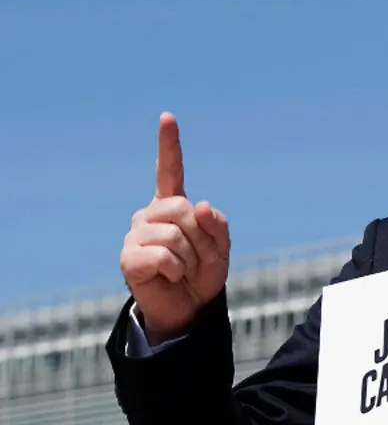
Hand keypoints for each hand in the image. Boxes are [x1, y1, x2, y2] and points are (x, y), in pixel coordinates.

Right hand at [119, 113, 230, 341]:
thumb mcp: (221, 248)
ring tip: (183, 270)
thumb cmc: (201, 274)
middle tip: (198, 260)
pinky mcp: (128, 257)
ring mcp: (136, 234)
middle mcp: (150, 215)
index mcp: (172, 206)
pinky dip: (176, 270)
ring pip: (175, 235)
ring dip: (190, 258)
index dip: (169, 145)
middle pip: (183, 209)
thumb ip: (217, 225)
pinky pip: (164, 256)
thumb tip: (198, 204)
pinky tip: (169, 276)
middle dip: (201, 239)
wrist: (187, 307)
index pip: (170, 171)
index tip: (168, 117)